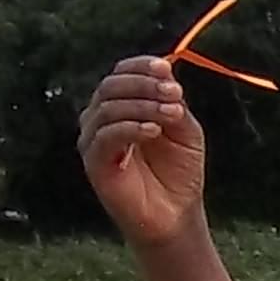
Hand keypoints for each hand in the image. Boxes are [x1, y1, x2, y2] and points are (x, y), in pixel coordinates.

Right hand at [78, 58, 206, 247]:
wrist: (175, 214)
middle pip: (111, 86)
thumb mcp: (185, 132)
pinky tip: (154, 131)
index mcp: (123, 105)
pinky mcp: (94, 162)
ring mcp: (94, 139)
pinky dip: (130, 128)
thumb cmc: (179, 172)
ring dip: (143, 105)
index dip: (140, 66)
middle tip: (174, 93)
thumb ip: (175, 104)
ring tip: (171, 114)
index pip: (121, 74)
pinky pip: (105, 136)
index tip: (166, 67)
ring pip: (108, 108)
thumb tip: (166, 73)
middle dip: (144, 84)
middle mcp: (102, 118)